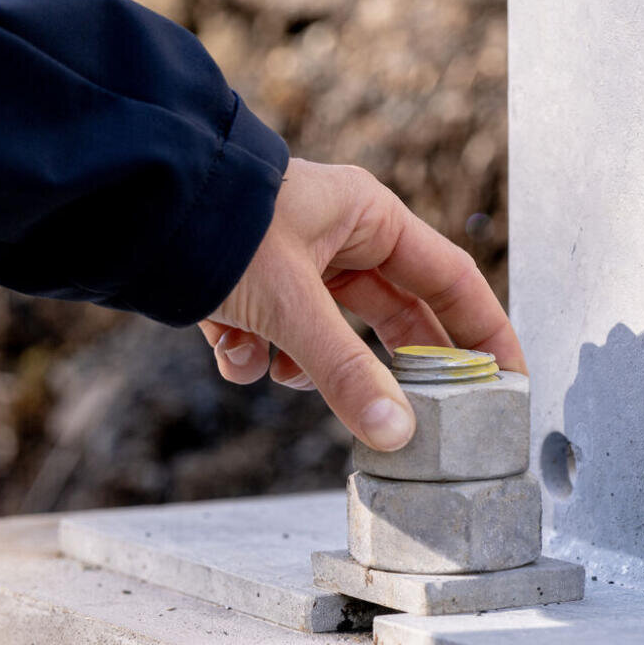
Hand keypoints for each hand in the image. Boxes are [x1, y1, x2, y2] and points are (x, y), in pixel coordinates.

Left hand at [199, 158, 523, 450]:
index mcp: (369, 218)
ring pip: (324, 340)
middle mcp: (338, 239)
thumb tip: (397, 435)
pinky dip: (249, 354)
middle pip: (391, 318)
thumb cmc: (221, 226)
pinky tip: (224, 344)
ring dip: (297, 366)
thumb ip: (347, 373)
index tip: (511, 379)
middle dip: (386, 369)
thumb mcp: (293, 307)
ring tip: (271, 361)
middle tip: (417, 419)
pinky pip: (270, 341)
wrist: (132, 209)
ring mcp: (294, 265)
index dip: (485, 331)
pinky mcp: (250, 289)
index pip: (452, 280)